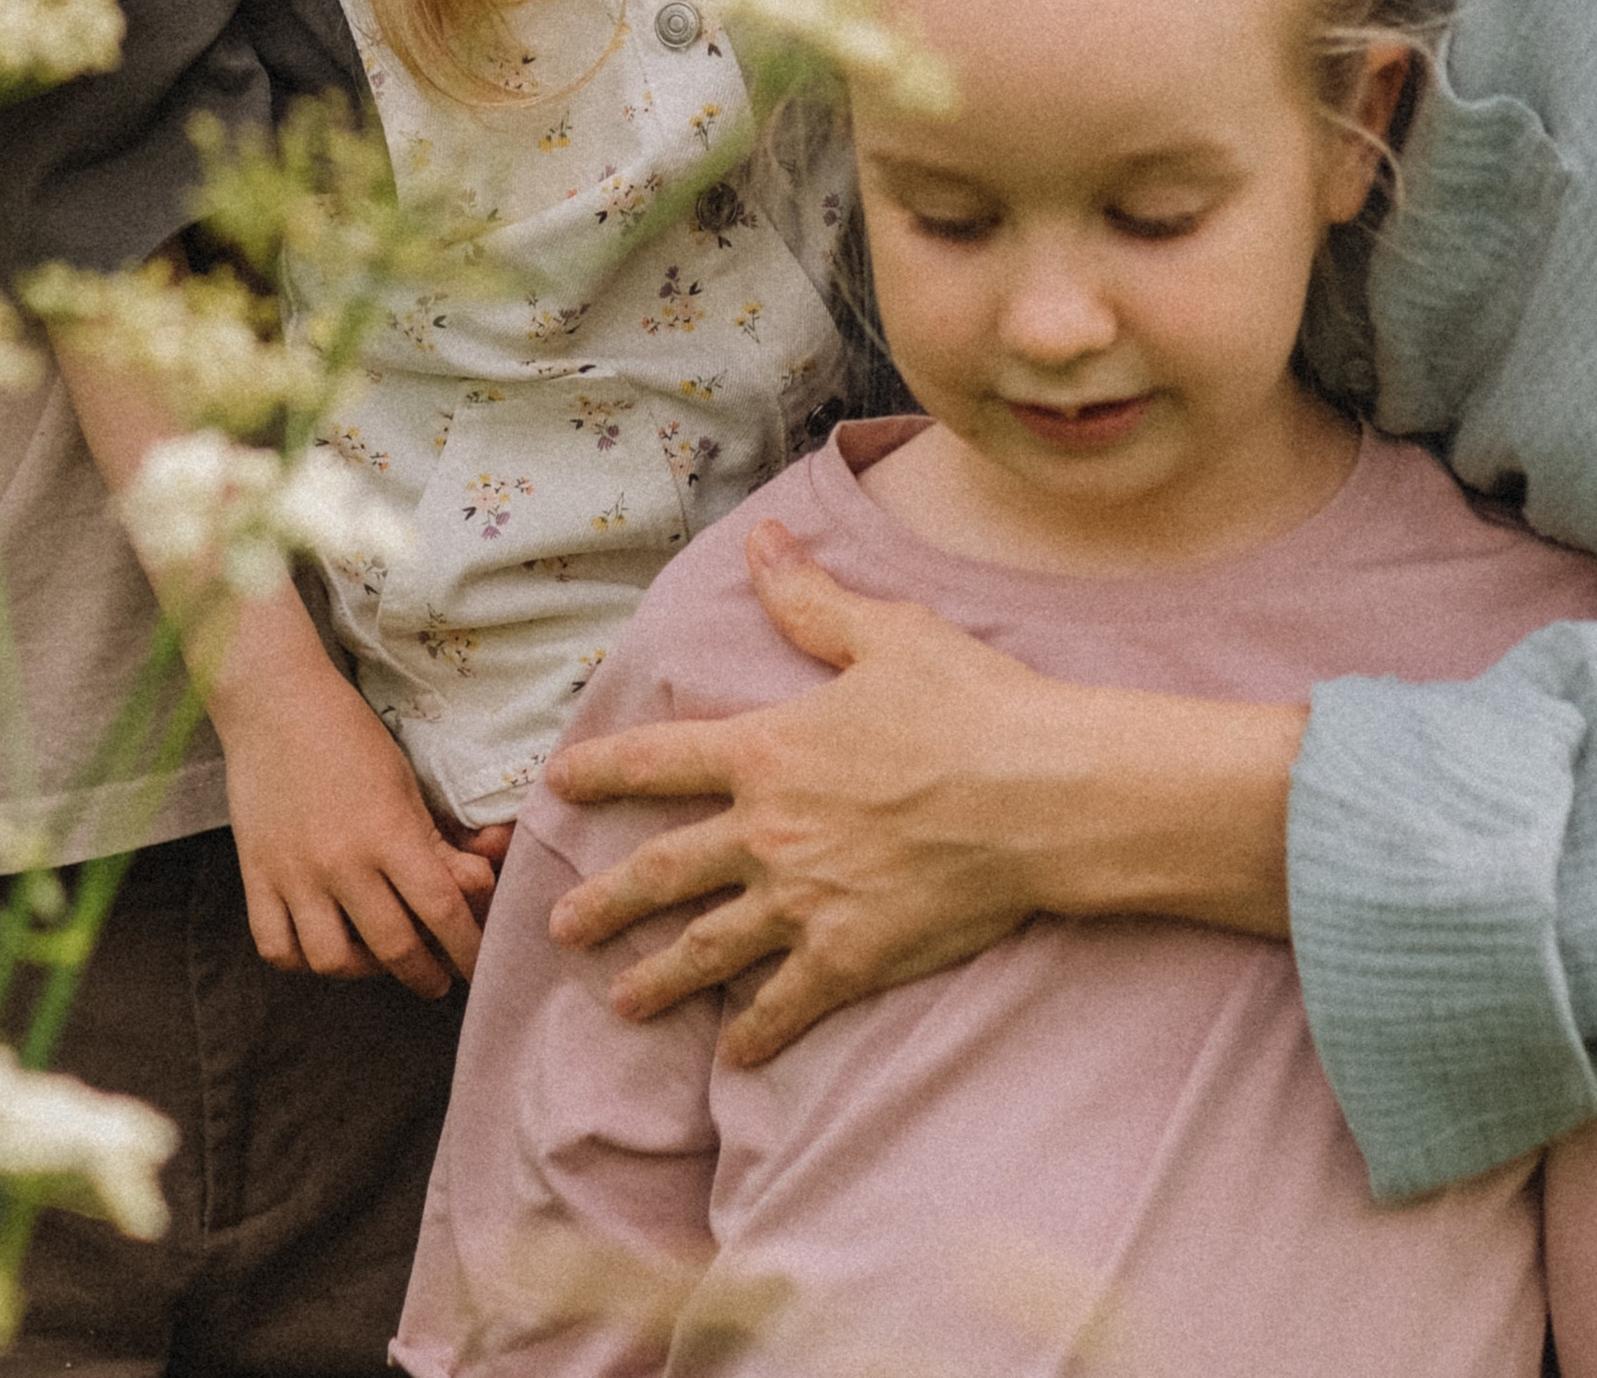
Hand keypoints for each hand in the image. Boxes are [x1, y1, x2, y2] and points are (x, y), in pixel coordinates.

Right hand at [209, 596, 496, 997]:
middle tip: (437, 978)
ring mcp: (294, 875)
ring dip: (364, 971)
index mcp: (388, 832)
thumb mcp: (405, 784)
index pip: (440, 911)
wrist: (275, 705)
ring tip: (378, 958)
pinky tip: (322, 944)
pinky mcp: (256, 877)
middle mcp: (340, 862)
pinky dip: (301, 959)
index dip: (466, 949)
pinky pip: (277, 947)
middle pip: (393, 947)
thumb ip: (438, 844)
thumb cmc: (349, 737)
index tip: (477, 968)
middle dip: (425, 973)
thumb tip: (477, 891)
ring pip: (332, 960)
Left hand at [543, 524, 1298, 1062]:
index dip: (602, 771)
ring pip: (708, 948)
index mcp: (767, 752)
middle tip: (561, 926)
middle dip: (605, 902)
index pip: (658, 761)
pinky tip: (736, 1055)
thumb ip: (808, 600)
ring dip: (658, 977)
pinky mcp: (850, 958)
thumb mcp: (885, 634)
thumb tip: (760, 540)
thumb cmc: (968, 705)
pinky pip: (786, 1004)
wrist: (1038, 796)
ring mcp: (804, 903)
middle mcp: (768, 832)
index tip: (558, 785)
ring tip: (619, 1000)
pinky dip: (758, 1033)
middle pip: (662, 872)